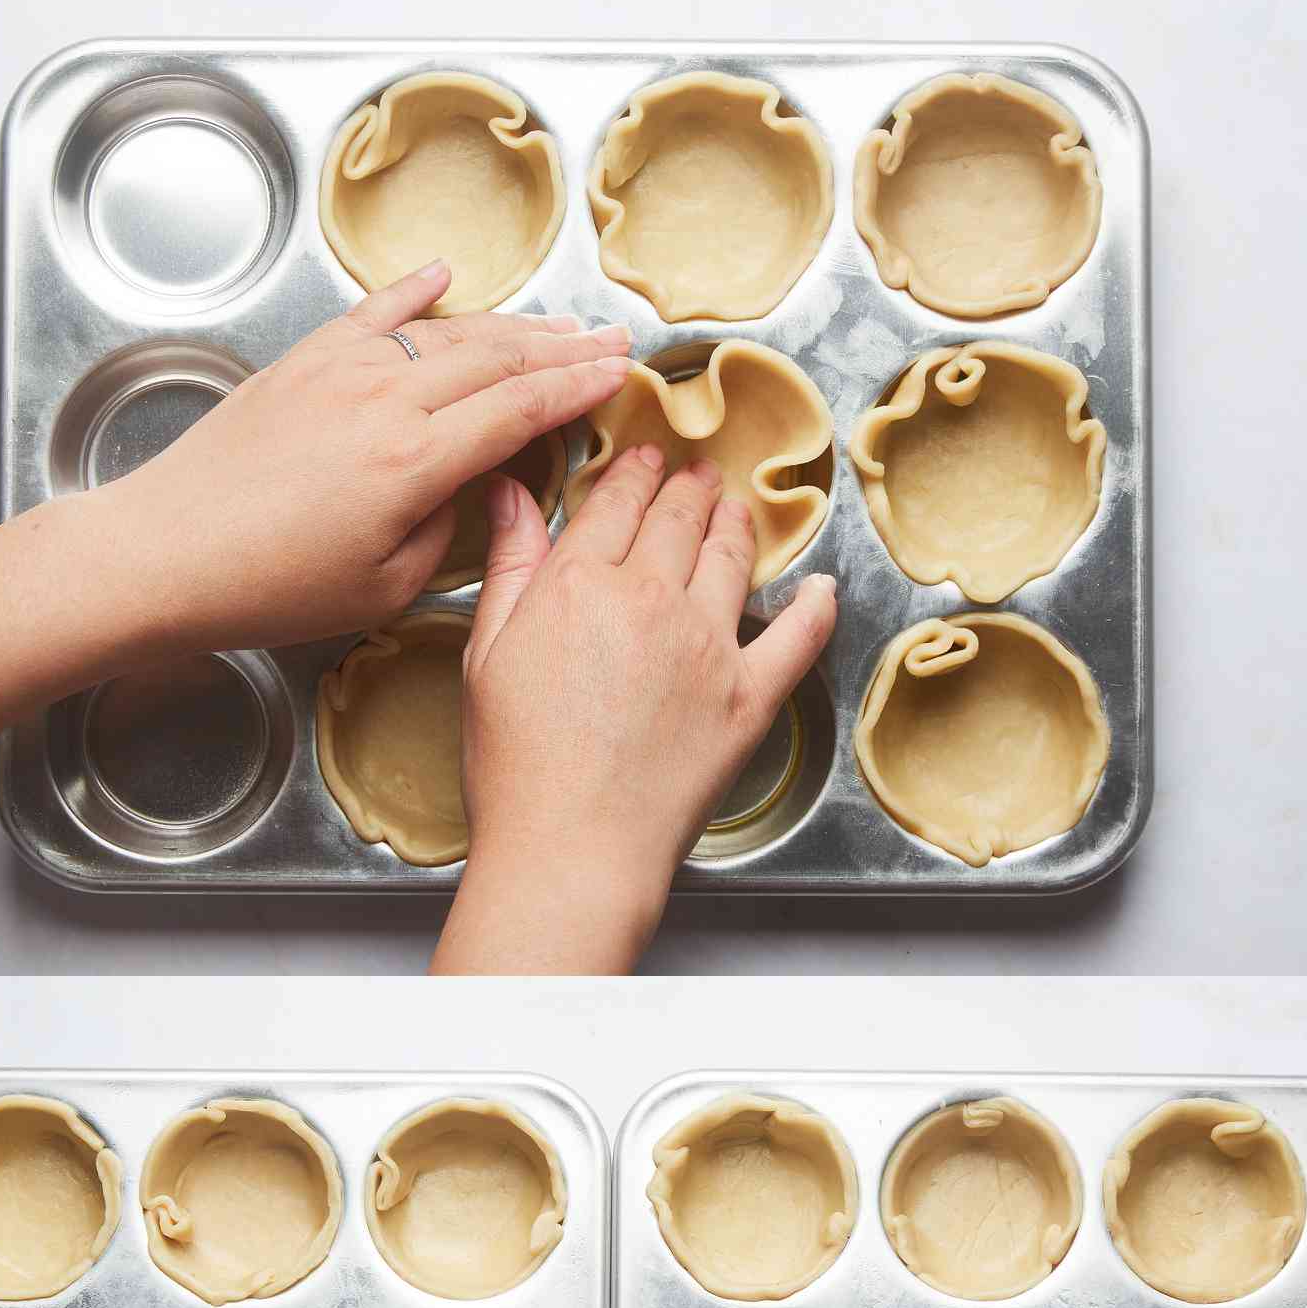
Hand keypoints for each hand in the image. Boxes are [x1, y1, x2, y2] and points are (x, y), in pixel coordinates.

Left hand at [91, 259, 632, 653]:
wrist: (165, 552)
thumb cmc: (269, 588)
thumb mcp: (380, 589)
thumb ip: (442, 531)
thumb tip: (468, 487)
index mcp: (413, 463)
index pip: (519, 411)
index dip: (577, 390)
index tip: (620, 376)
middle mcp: (384, 400)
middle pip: (496, 361)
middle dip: (563, 349)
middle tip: (613, 341)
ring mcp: (340, 371)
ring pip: (445, 332)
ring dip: (510, 325)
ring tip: (557, 324)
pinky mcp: (301, 363)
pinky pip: (372, 312)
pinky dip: (413, 290)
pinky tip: (444, 274)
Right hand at [431, 447, 836, 973]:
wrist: (572, 848)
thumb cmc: (517, 769)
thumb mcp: (487, 655)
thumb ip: (509, 566)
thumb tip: (511, 493)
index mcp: (578, 583)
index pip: (616, 501)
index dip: (634, 472)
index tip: (644, 458)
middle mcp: (651, 598)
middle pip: (678, 519)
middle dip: (688, 487)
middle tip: (697, 474)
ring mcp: (709, 645)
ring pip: (732, 557)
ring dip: (736, 523)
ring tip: (736, 509)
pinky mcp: (750, 697)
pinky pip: (799, 636)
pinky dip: (815, 606)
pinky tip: (819, 589)